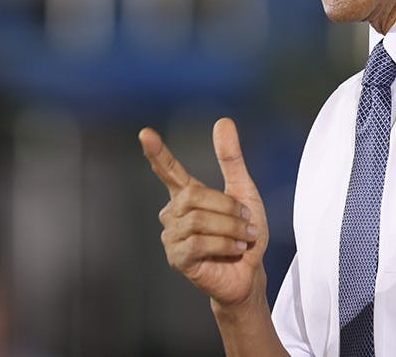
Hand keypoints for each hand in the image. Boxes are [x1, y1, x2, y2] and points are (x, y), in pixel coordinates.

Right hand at [139, 118, 268, 306]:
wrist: (250, 273)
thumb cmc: (244, 234)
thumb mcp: (244, 191)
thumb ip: (231, 159)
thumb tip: (223, 122)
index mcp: (187, 194)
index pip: (168, 170)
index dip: (157, 152)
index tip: (145, 134)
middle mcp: (174, 213)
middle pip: (194, 195)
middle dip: (227, 208)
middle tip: (247, 222)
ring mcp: (172, 236)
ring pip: (198, 219)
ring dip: (230, 228)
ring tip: (244, 239)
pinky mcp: (177, 258)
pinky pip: (198, 243)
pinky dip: (224, 244)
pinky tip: (234, 251)